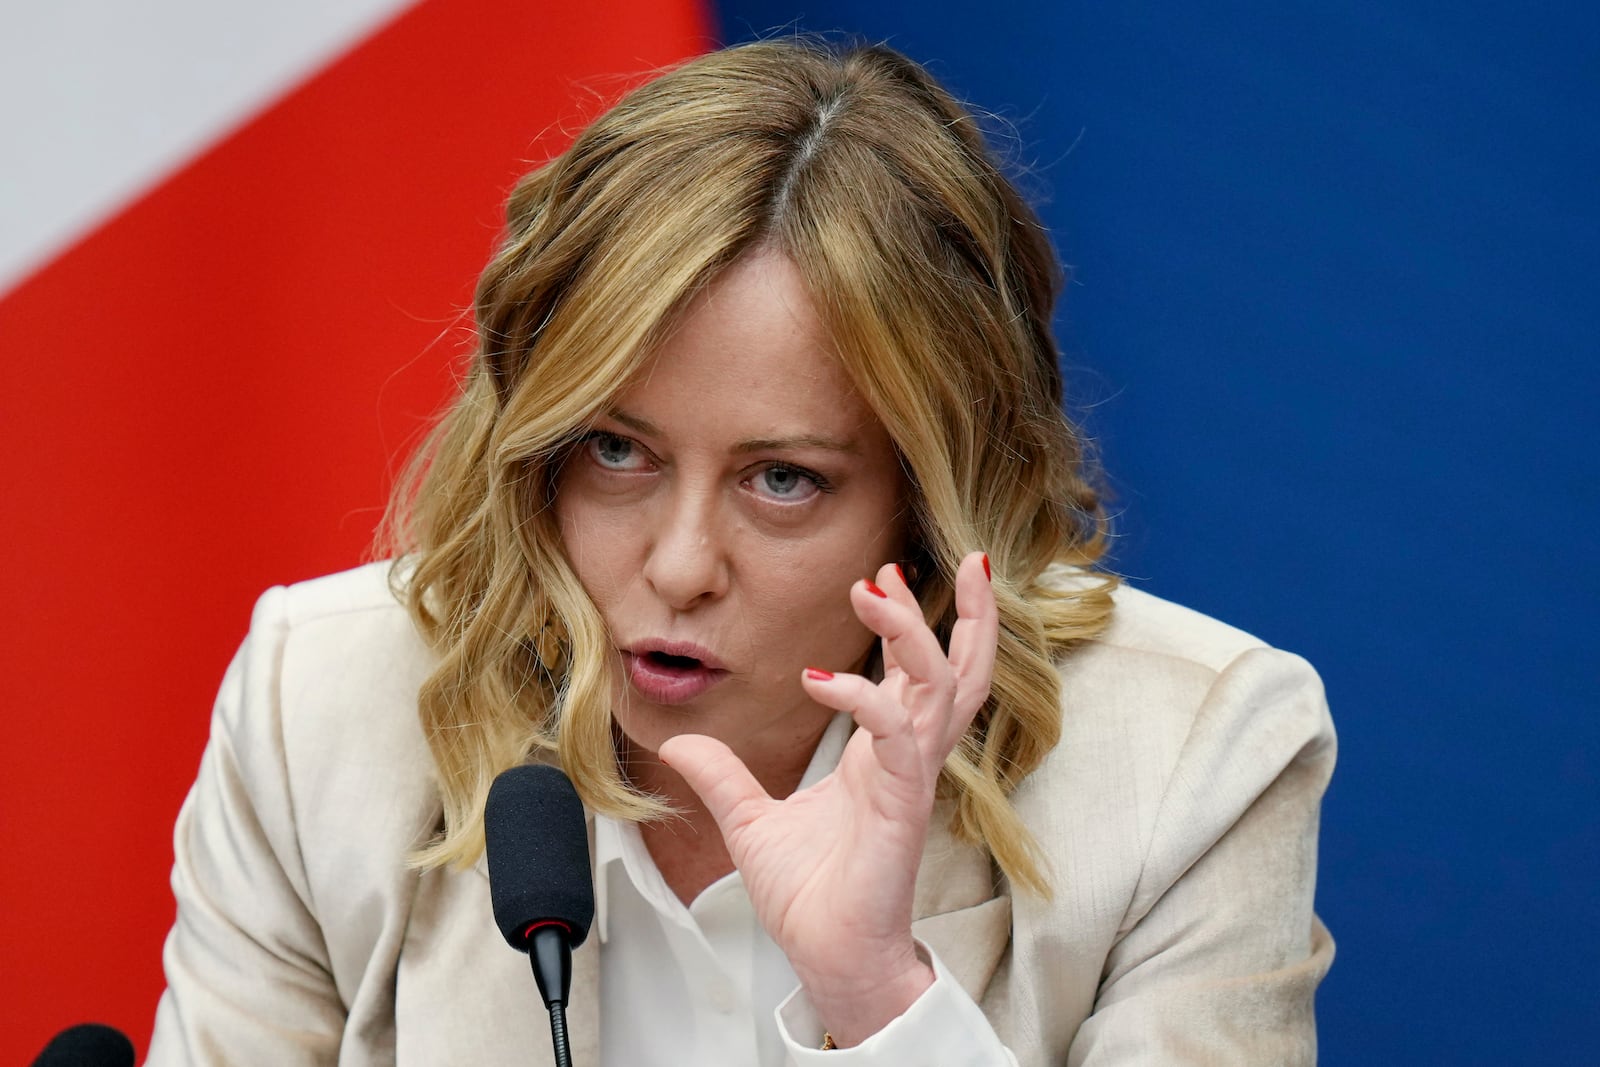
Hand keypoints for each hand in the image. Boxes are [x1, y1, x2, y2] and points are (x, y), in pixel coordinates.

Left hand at [657, 551, 997, 1045]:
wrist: (828, 959)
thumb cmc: (810, 897)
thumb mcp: (751, 822)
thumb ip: (723, 776)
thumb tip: (683, 741)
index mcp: (886, 754)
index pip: (923, 675)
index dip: (920, 623)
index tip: (892, 573)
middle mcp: (908, 758)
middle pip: (962, 670)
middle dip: (973, 614)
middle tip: (964, 557)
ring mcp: (910, 780)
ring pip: (940, 688)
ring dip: (915, 632)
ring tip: (878, 585)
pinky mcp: (901, 808)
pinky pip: (895, 738)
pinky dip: (862, 698)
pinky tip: (816, 677)